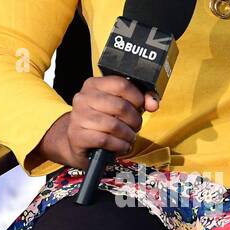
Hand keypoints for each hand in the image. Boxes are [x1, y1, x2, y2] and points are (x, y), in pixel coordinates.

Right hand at [37, 75, 159, 169]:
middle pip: (120, 106)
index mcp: (93, 85)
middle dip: (134, 120)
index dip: (137, 97)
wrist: (77, 140)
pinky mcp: (76, 135)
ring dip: (128, 135)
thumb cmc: (102, 121)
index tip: (141, 106)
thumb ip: (139, 100)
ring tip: (129, 137)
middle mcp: (83, 98)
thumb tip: (153, 103)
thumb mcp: (119, 106)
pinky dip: (119, 145)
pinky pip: (106, 140)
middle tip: (135, 126)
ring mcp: (78, 117)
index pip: (121, 84)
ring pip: (114, 125)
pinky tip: (121, 146)